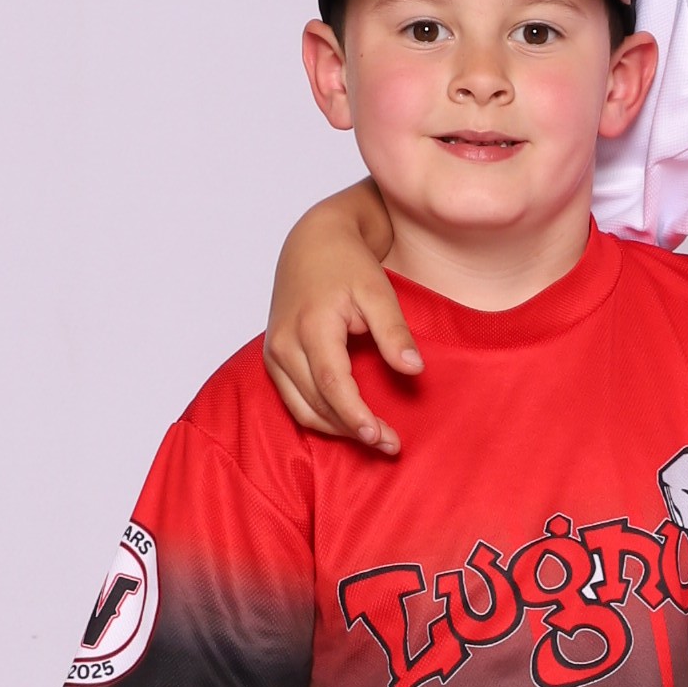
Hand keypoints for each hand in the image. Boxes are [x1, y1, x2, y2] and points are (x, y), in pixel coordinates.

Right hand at [264, 184, 415, 451]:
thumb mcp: (378, 291)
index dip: (355, 415)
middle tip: (391, 445)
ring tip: (375, 438)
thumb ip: (394, 332)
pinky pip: (294, 401)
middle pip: (317, 402)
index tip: (381, 437)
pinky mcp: (273, 358)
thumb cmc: (347, 263)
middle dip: (353, 429)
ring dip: (337, 429)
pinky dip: (320, 417)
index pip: (331, 383)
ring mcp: (274, 353)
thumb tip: (414, 370)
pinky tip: (349, 423)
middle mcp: (284, 343)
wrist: (312, 242)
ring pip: (302, 409)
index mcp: (311, 325)